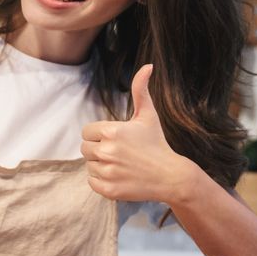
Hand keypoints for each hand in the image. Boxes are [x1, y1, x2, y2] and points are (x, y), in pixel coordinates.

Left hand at [80, 64, 199, 203]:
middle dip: (99, 149)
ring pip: (89, 165)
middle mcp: (107, 152)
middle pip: (85, 148)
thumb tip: (148, 65)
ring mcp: (107, 172)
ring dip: (100, 165)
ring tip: (121, 165)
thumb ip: (141, 89)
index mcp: (112, 131)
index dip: (100, 135)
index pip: (87, 132)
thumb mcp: (148, 115)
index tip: (115, 139)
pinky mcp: (108, 190)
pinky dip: (101, 180)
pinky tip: (119, 176)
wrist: (170, 176)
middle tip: (119, 153)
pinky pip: (91, 181)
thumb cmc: (157, 143)